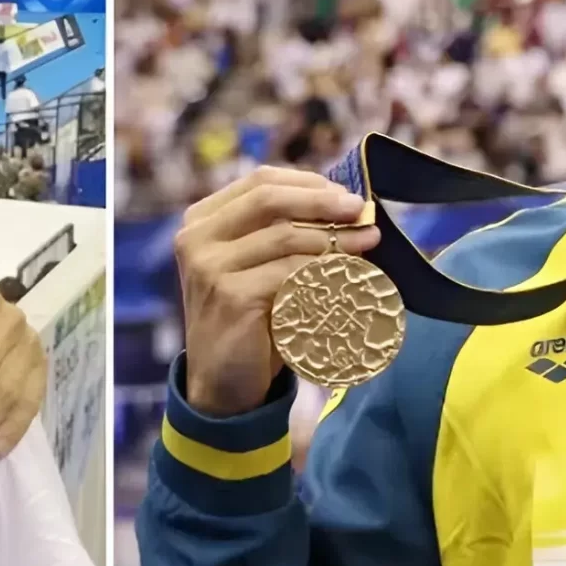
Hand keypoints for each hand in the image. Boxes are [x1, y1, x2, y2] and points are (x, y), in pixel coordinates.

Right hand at [174, 165, 379, 416]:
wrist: (221, 385)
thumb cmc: (248, 320)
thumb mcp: (258, 266)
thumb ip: (286, 232)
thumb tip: (347, 206)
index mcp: (202, 219)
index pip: (260, 180)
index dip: (307, 183)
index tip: (345, 194)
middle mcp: (197, 236)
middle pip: (269, 197)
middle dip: (321, 200)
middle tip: (359, 209)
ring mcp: (210, 266)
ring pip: (285, 235)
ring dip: (333, 237)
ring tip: (367, 242)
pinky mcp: (230, 295)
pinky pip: (289, 272)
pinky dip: (323, 270)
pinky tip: (347, 275)